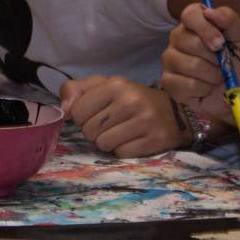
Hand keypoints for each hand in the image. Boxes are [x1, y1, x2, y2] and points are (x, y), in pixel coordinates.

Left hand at [59, 75, 185, 156]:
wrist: (174, 114)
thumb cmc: (130, 100)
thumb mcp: (104, 86)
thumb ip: (75, 90)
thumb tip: (64, 109)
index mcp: (116, 85)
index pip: (78, 112)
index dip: (83, 117)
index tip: (97, 114)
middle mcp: (131, 101)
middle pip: (89, 130)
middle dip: (95, 131)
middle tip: (111, 125)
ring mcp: (146, 120)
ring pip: (103, 144)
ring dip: (108, 142)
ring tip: (122, 132)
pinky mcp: (156, 140)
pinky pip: (121, 154)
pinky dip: (123, 150)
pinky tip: (134, 140)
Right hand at [162, 2, 239, 125]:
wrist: (238, 91)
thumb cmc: (239, 63)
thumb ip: (230, 22)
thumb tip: (211, 11)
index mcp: (196, 26)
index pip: (190, 14)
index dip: (205, 28)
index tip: (220, 43)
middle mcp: (178, 40)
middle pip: (188, 41)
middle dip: (213, 57)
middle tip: (222, 64)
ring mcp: (170, 61)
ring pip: (188, 64)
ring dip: (211, 74)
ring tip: (217, 78)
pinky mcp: (168, 82)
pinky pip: (184, 84)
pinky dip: (203, 89)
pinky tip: (206, 89)